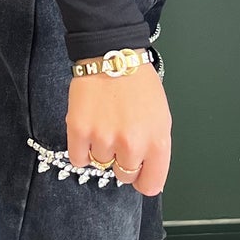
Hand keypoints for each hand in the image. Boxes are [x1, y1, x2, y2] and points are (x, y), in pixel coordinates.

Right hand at [65, 62, 170, 196]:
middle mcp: (132, 145)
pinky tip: (89, 129)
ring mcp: (104, 139)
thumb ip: (155, 149)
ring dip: (101, 149)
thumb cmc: (139, 84)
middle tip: (120, 136)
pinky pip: (78, 159)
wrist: (111, 54)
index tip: (138, 172)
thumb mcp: (161, 117)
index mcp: (157, 142)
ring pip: (101, 164)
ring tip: (105, 123)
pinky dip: (82, 148)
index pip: (150, 185)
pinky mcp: (79, 131)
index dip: (143, 179)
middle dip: (122, 161)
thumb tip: (147, 176)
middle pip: (123, 176)